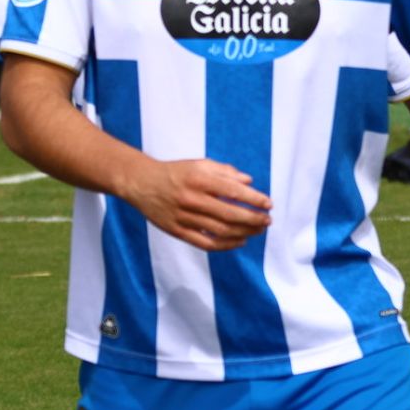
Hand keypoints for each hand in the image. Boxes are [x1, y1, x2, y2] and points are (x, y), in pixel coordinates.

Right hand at [124, 158, 271, 250]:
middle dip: (253, 219)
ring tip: (257, 230)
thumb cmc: (174, 172)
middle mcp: (191, 198)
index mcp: (198, 179)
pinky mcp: (177, 231)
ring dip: (244, 232)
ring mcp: (183, 217)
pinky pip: (206, 243)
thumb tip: (249, 181)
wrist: (141, 183)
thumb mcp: (198, 164)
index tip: (268, 204)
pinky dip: (226, 245)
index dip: (254, 199)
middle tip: (267, 221)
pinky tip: (239, 241)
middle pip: (230, 214)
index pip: (233, 191)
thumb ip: (224, 171)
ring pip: (220, 230)